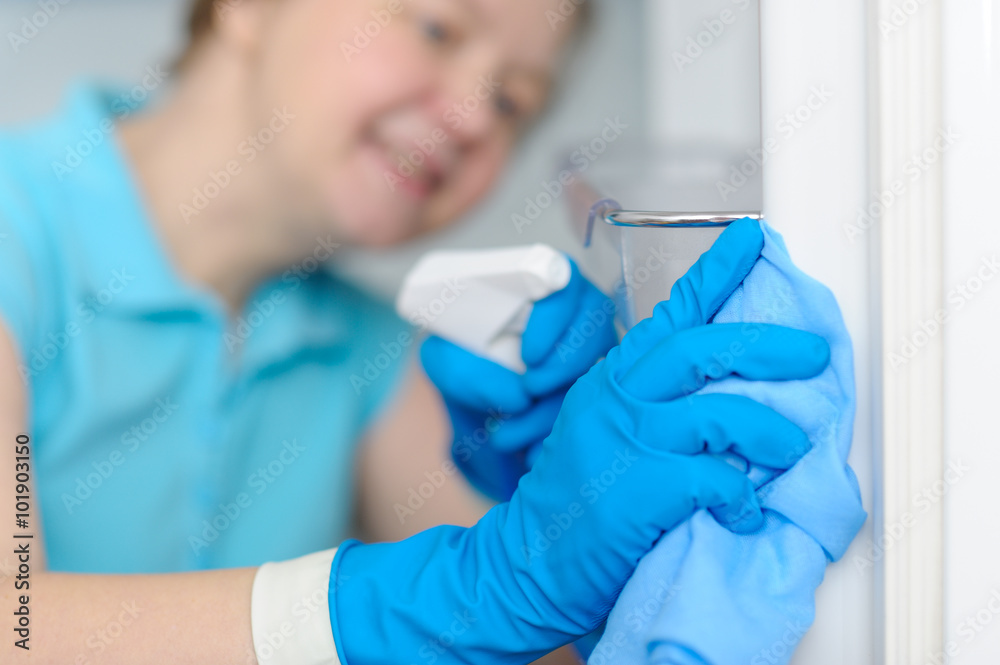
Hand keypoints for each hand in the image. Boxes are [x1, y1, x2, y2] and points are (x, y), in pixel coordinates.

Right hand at [329, 219, 831, 664]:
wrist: (531, 561)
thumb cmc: (575, 501)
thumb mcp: (604, 432)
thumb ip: (651, 405)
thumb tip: (724, 393)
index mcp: (612, 381)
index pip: (670, 316)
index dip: (714, 274)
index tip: (752, 239)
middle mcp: (618, 401)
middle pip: (699, 350)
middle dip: (765, 346)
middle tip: (813, 352)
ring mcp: (627, 442)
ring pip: (716, 413)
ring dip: (766, 429)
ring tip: (792, 446)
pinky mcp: (640, 490)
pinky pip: (714, 479)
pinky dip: (742, 495)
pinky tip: (745, 510)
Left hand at [421, 259, 616, 500]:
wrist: (472, 390)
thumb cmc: (461, 357)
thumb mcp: (446, 360)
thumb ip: (468, 371)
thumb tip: (518, 398)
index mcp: (538, 284)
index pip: (562, 280)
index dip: (554, 318)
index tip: (529, 355)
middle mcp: (576, 311)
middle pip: (594, 328)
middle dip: (563, 366)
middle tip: (530, 388)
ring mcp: (594, 351)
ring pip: (594, 376)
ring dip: (552, 412)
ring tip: (507, 435)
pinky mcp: (596, 388)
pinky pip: (593, 411)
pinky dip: (558, 436)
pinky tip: (529, 453)